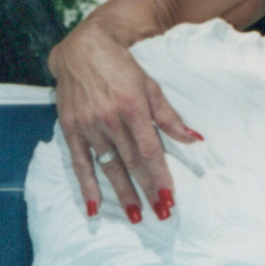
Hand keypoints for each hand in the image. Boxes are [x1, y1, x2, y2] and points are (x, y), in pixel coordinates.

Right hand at [49, 17, 201, 223]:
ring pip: (109, 166)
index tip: (169, 198)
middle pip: (132, 163)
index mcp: (133, 107)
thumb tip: (194, 139)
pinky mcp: (70, 128)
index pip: (150, 150)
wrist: (82, 49)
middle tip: (159, 214)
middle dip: (146, 190)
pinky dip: (86, 185)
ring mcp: (88, 125)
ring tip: (135, 216)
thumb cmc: (122, 67)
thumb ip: (169, 116)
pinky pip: (80, 162)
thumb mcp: (150, 85)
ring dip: (122, 193)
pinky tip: (93, 207)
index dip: (160, 176)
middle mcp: (109, 119)